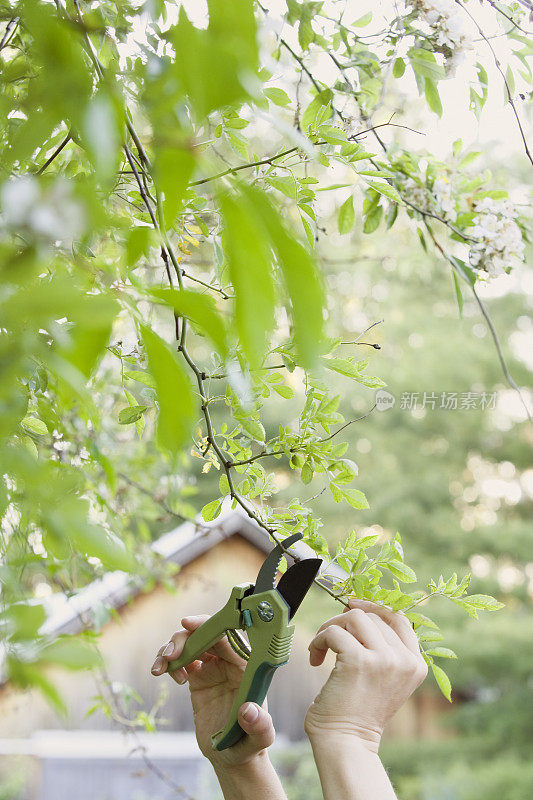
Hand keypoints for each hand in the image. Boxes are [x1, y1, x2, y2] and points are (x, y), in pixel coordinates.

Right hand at [151, 615, 275, 769]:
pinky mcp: (198, 676)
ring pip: (190, 643)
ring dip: (171, 647)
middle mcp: (230, 661)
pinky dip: (168, 661)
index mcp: (247, 666)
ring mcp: (213, 667)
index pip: (229, 635)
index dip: (208, 626)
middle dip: (185, 637)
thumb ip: (260, 728)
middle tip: (170, 655)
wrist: (230, 755)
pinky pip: (181, 659)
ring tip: (161, 668)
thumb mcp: (258, 740)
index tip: (188, 623)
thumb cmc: (249, 745)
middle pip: (205, 633)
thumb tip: (249, 711)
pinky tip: (165, 674)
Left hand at [304, 598, 427, 752]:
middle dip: (345, 623)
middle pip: (373, 616)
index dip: (374, 607)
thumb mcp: (383, 678)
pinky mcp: (358, 660)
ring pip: (354, 617)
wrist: (347, 744)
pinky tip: (314, 658)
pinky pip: (333, 632)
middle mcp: (404, 661)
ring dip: (331, 627)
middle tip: (329, 641)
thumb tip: (358, 609)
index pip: (399, 618)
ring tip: (322, 648)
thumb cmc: (357, 712)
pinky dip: (318, 640)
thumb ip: (382, 648)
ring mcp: (383, 659)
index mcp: (415, 665)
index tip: (352, 606)